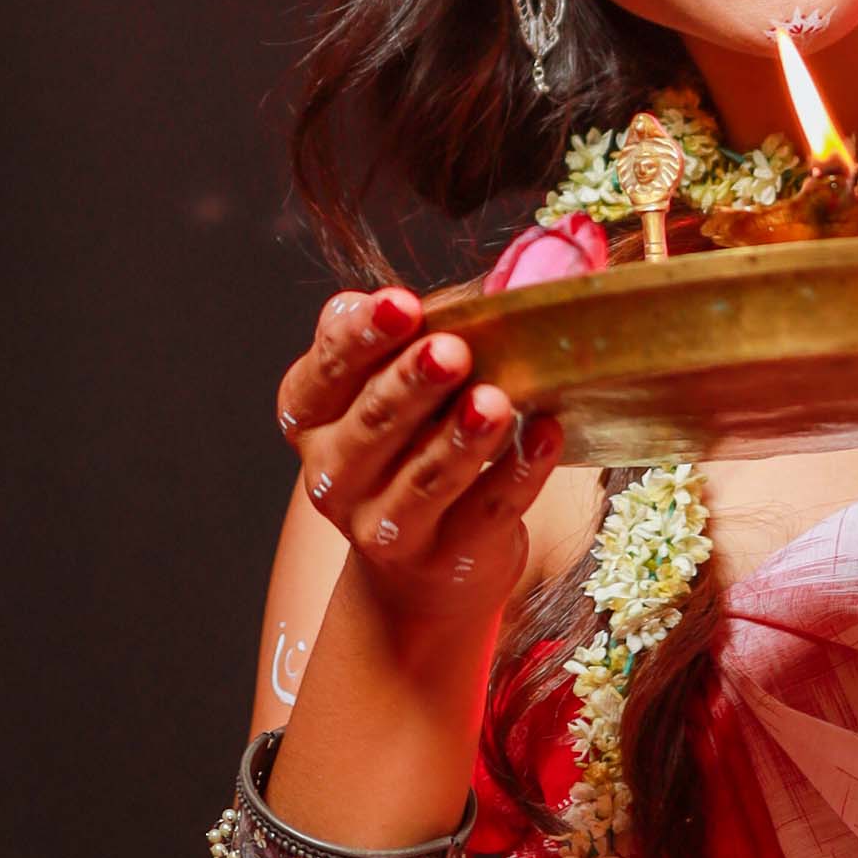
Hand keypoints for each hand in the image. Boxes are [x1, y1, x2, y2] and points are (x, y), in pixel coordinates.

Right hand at [275, 285, 557, 635]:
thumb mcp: (389, 386)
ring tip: (496, 400)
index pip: (325, 371)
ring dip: (462, 438)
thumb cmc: (408, 444)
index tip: (402, 303)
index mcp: (311, 417)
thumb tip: (462, 289)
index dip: (360, 337)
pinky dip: (517, 473)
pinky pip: (484, 513)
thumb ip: (406, 337)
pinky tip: (546, 435)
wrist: (421, 567)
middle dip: (412, 384)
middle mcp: (333, 475)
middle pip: (372, 423)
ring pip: (424, 478)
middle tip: (452, 351)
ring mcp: (383, 526)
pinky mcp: (444, 559)